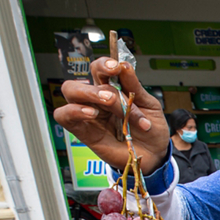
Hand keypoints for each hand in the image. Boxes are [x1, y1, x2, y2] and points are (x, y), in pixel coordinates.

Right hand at [54, 57, 168, 175]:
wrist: (155, 154)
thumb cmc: (150, 129)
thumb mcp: (149, 105)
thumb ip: (134, 87)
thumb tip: (124, 65)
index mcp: (112, 89)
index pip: (99, 69)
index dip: (104, 64)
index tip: (116, 67)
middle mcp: (96, 99)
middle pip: (82, 77)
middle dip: (95, 81)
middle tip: (112, 93)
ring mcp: (88, 114)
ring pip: (71, 92)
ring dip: (88, 93)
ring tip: (108, 103)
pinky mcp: (84, 131)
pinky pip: (64, 117)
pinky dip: (75, 111)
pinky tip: (93, 114)